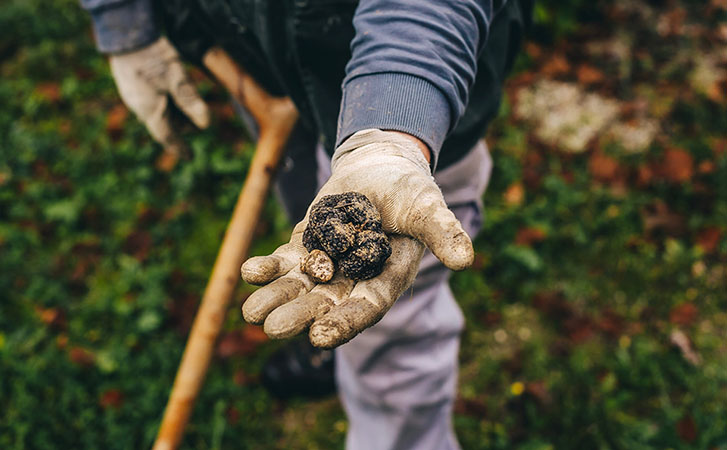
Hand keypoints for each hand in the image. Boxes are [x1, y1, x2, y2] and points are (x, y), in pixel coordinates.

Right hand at [109, 37, 209, 154]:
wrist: (126, 35)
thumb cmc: (153, 56)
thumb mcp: (178, 79)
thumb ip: (191, 101)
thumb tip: (206, 125)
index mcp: (150, 111)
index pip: (168, 137)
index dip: (180, 148)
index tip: (190, 157)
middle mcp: (139, 108)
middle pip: (166, 124)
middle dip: (182, 124)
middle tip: (199, 116)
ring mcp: (133, 97)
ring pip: (158, 112)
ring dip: (174, 111)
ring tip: (186, 100)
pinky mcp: (131, 86)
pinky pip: (151, 102)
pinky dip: (165, 102)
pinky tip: (170, 90)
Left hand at [240, 129, 473, 347]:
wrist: (379, 168)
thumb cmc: (409, 190)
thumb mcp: (428, 208)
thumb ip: (442, 232)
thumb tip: (466, 259)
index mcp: (385, 280)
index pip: (365, 308)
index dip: (344, 322)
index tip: (319, 336)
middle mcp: (354, 280)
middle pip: (325, 304)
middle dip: (299, 315)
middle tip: (273, 328)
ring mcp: (326, 265)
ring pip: (299, 288)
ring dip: (276, 298)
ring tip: (251, 312)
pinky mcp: (306, 246)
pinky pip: (285, 262)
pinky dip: (268, 268)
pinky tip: (250, 271)